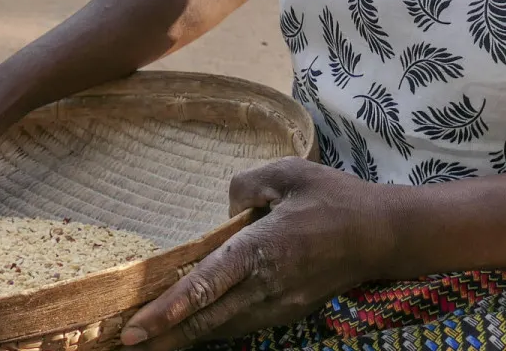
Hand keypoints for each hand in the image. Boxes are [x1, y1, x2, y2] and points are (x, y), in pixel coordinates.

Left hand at [121, 159, 397, 350]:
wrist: (382, 236)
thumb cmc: (334, 198)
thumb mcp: (289, 172)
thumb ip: (246, 185)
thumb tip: (224, 209)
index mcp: (261, 250)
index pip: (203, 287)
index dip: (165, 313)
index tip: (133, 331)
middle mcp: (266, 287)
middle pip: (204, 323)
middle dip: (164, 340)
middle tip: (122, 346)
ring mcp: (279, 306)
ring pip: (222, 329)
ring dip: (185, 337)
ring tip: (151, 342)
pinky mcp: (288, 313)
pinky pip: (242, 325)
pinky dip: (213, 329)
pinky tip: (193, 328)